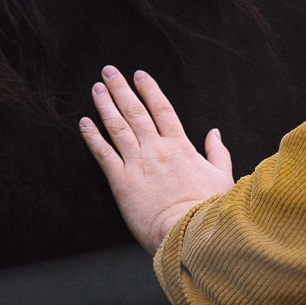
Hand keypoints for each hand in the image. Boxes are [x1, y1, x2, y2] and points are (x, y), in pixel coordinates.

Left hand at [78, 66, 234, 252]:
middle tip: (108, 71)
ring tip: (96, 88)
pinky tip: (84, 122)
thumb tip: (214, 133)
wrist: (188, 233)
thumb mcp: (221, 178)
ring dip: (105, 105)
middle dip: (120, 89)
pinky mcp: (121, 181)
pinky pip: (103, 153)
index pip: (162, 109)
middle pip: (135, 111)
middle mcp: (156, 149)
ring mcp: (137, 163)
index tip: (139, 74)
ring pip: (117, 127)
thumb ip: (217, 153)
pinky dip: (92, 136)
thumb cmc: (208, 210)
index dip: (149, 89)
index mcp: (180, 147)